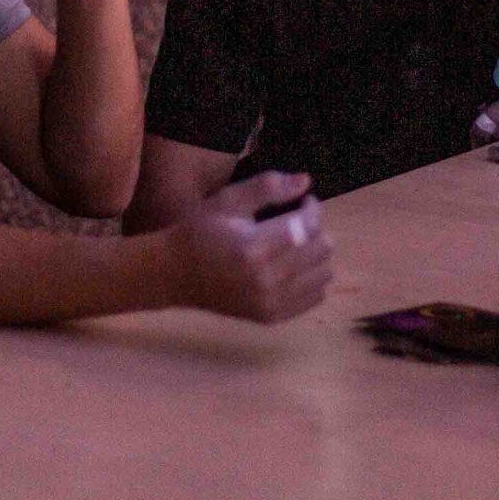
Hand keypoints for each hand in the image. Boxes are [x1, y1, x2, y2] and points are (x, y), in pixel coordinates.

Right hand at [167, 171, 331, 323]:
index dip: (312, 208)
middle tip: (298, 221)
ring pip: (324, 274)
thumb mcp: (229, 200)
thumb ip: (268, 187)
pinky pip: (314, 297)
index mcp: (255, 247)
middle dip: (316, 229)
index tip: (304, 201)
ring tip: (298, 244)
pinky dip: (312, 279)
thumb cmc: (201, 231)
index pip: (308, 225)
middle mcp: (267, 280)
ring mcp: (270, 303)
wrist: (175, 274)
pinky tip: (294, 267)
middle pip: (321, 250)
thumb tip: (305, 182)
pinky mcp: (271, 317)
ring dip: (316, 254)